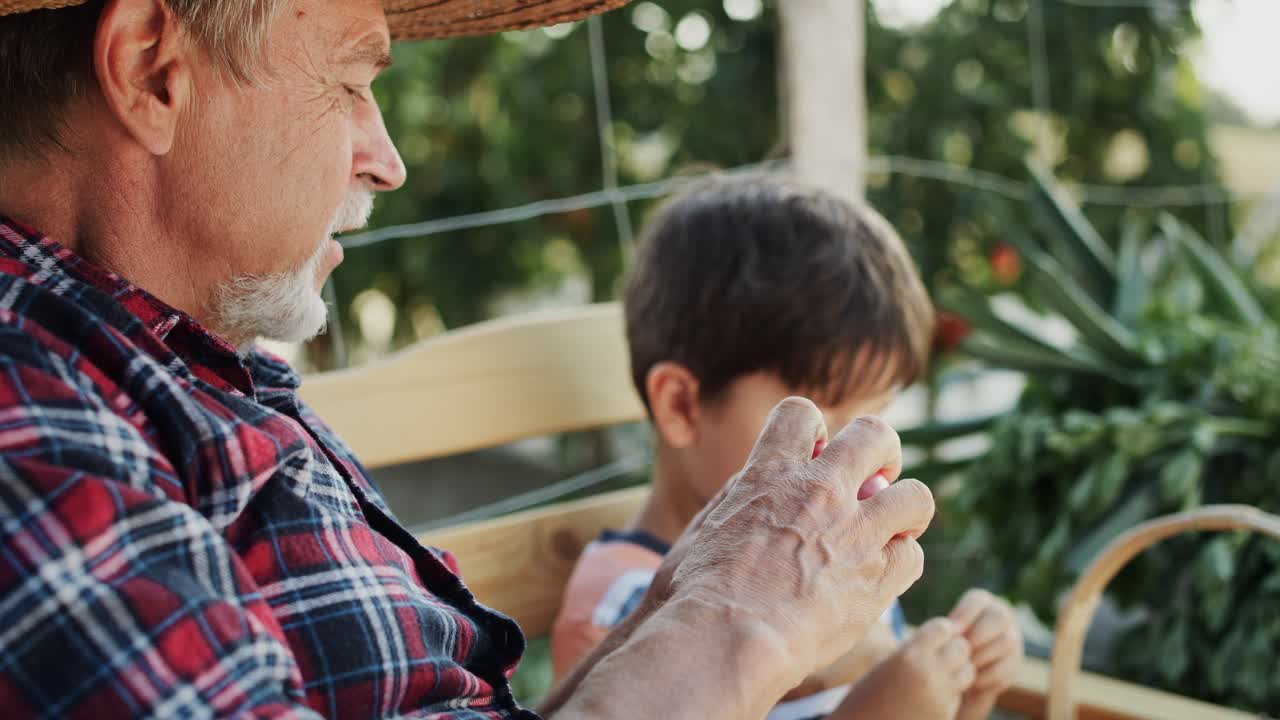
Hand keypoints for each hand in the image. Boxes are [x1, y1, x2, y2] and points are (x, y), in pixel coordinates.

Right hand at [662, 397, 935, 685]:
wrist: (723, 640)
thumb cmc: (696, 594)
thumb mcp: (705, 529)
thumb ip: (738, 500)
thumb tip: (752, 483)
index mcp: (770, 474)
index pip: (800, 413)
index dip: (815, 431)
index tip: (816, 457)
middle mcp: (820, 491)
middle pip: (874, 434)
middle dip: (882, 452)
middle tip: (875, 480)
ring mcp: (855, 532)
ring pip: (916, 496)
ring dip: (906, 512)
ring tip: (891, 533)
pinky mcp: (878, 578)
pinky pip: (912, 556)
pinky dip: (898, 566)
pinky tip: (879, 581)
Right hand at [834, 617, 974, 719]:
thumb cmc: (868, 695)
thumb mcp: (888, 664)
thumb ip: (916, 648)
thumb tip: (949, 632)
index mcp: (909, 656)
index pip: (943, 628)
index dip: (939, 632)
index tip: (930, 639)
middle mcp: (928, 674)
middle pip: (962, 648)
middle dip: (953, 650)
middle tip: (938, 658)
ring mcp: (940, 698)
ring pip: (967, 672)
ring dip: (957, 672)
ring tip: (934, 678)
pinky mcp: (945, 716)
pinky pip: (958, 697)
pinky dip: (949, 696)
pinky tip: (927, 702)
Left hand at [949, 588, 1023, 716]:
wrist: (956, 678)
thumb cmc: (943, 650)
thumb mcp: (941, 636)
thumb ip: (946, 629)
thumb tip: (950, 628)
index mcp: (980, 603)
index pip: (977, 600)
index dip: (964, 614)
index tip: (951, 631)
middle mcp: (1000, 616)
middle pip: (1000, 616)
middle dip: (979, 634)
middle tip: (962, 650)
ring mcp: (1012, 638)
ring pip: (1006, 641)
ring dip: (982, 656)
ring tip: (962, 667)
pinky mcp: (1015, 662)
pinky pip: (1008, 666)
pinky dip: (987, 676)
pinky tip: (972, 682)